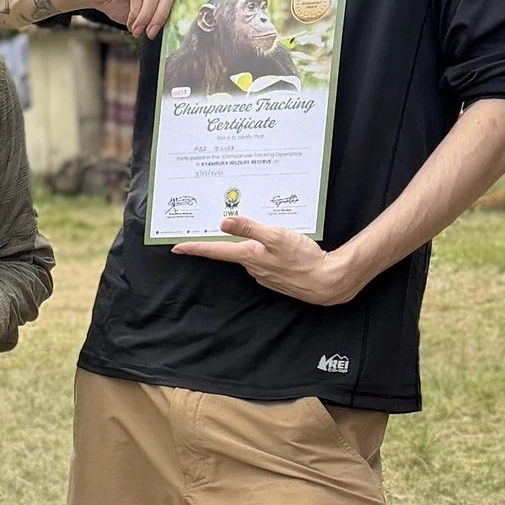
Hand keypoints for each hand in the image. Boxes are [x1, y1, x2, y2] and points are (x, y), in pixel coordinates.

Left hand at [168, 215, 354, 304]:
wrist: (327, 281)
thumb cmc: (304, 258)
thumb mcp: (276, 236)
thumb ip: (250, 228)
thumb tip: (224, 223)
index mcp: (249, 256)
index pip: (215, 251)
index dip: (195, 248)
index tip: (177, 247)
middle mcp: (253, 267)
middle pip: (231, 251)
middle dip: (223, 239)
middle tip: (215, 226)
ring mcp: (265, 273)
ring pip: (250, 253)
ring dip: (248, 243)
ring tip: (255, 228)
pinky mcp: (277, 275)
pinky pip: (264, 258)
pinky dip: (264, 249)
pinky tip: (276, 242)